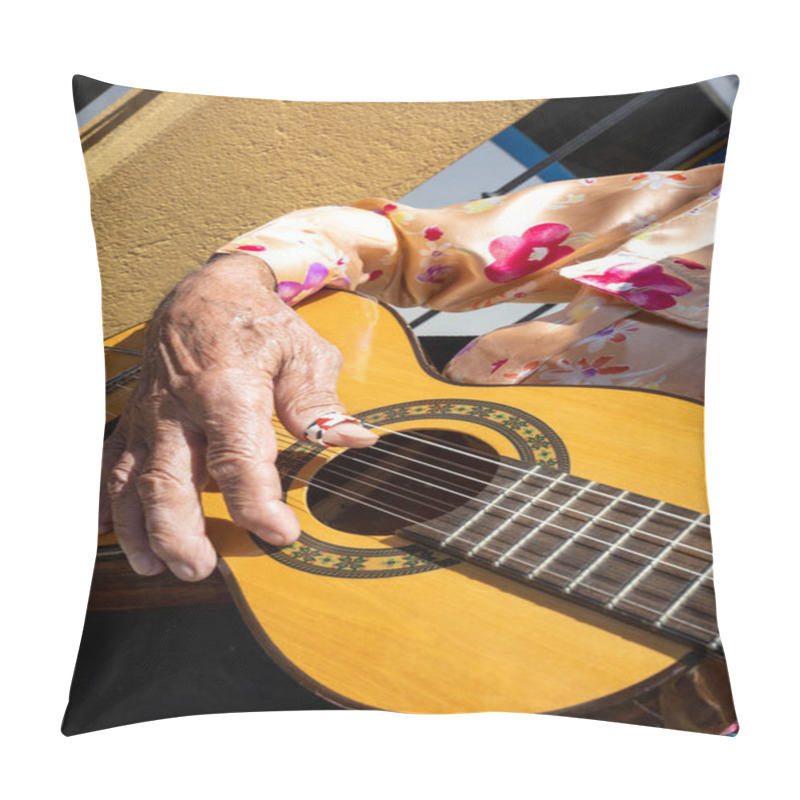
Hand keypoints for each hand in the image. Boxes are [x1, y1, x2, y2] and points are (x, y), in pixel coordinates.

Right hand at [99, 253, 376, 580]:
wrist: (205, 294)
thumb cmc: (258, 324)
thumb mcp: (301, 351)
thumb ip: (319, 402)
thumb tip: (353, 441)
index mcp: (227, 388)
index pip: (238, 458)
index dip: (257, 503)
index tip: (281, 534)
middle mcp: (179, 407)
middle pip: (169, 479)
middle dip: (180, 531)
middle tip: (201, 568)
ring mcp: (151, 416)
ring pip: (131, 479)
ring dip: (141, 528)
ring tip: (158, 566)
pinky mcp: (136, 420)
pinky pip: (110, 464)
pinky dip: (107, 502)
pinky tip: (113, 533)